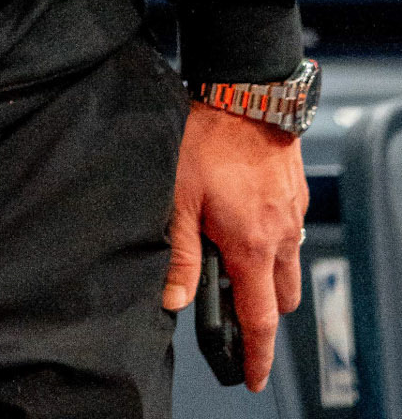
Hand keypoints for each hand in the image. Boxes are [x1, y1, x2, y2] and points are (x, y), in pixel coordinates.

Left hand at [163, 102, 307, 391]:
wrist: (244, 93)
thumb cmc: (206, 141)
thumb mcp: (178, 199)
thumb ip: (181, 255)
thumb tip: (175, 300)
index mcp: (252, 246)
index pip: (260, 319)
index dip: (257, 355)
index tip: (252, 377)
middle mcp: (281, 236)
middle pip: (281, 297)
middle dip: (260, 306)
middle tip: (228, 296)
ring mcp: (292, 214)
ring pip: (288, 265)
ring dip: (267, 271)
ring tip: (230, 250)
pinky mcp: (295, 192)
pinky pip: (289, 231)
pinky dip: (271, 238)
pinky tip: (241, 215)